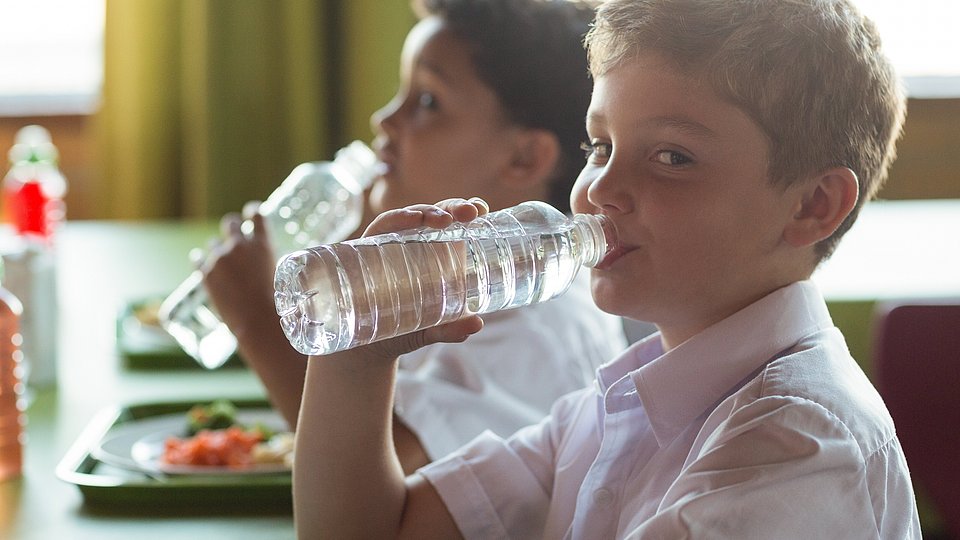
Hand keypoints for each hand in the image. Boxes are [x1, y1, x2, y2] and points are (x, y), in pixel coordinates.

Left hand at [202, 201, 277, 340]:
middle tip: (232, 236)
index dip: (253, 211)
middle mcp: (240, 246)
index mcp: (262, 244)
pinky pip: (198, 258)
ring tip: (221, 263)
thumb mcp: (280, 274)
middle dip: (232, 227)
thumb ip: (266, 261)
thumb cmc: (274, 303)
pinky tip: (201, 261)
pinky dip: (201, 260)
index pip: (257, 215)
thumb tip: (260, 260)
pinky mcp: (205, 272)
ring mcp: (220, 258)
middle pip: (231, 223)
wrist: (257, 321)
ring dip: (218, 250)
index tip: (250, 212)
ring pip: (213, 243)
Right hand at [334, 197, 488, 360]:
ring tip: (443, 219)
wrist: (364, 345)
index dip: (468, 209)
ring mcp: (392, 242)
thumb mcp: (431, 330)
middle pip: (436, 215)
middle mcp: (416, 243)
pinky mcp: (369, 248)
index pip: (455, 223)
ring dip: (428, 211)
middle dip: (453, 207)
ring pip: (411, 216)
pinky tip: (411, 219)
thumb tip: (476, 323)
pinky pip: (383, 226)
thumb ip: (451, 329)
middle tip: (469, 213)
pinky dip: (396, 219)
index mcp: (438, 254)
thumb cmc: (404, 328)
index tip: (480, 210)